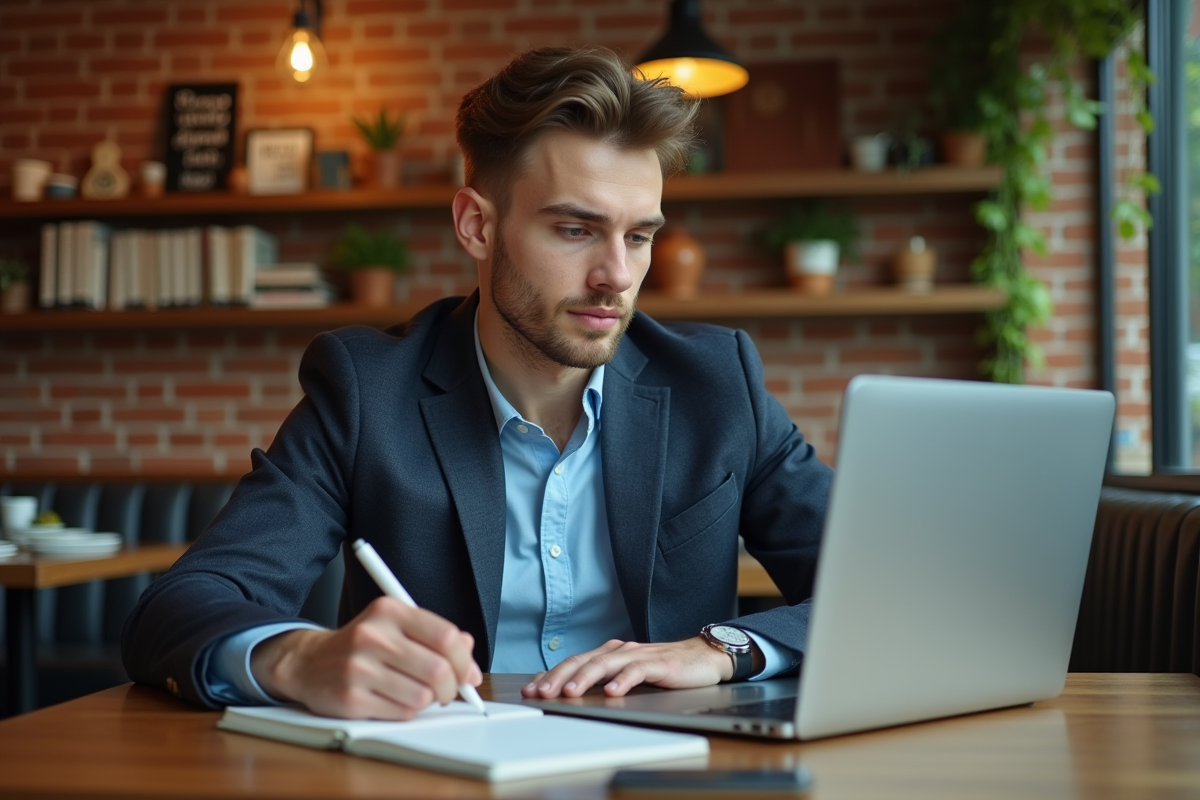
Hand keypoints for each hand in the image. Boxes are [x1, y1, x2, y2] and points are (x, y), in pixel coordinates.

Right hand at [250, 597, 481, 719]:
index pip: (445, 636)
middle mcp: (372, 636)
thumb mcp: (396, 627)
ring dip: (427, 701)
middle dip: (451, 688)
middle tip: (447, 692)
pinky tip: (394, 700)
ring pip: (422, 696)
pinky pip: (401, 713)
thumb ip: (434, 636)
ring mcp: (359, 668)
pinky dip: (406, 711)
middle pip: (438, 669)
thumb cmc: (362, 645)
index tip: (468, 674)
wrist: (308, 662)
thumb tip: (470, 657)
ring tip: (415, 693)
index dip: (465, 660)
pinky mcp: (350, 698)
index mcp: (389, 611)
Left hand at [519, 636, 733, 698]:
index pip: (574, 662)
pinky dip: (623, 681)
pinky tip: (613, 692)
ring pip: (605, 664)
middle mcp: (620, 651)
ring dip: (585, 678)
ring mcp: (638, 655)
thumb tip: (573, 695)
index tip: (531, 690)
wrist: (702, 657)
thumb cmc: (664, 669)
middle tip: (541, 692)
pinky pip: (637, 671)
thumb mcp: (628, 675)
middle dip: (559, 676)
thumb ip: (604, 681)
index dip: (550, 675)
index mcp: (609, 653)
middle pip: (583, 661)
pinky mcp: (658, 663)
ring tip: (570, 692)